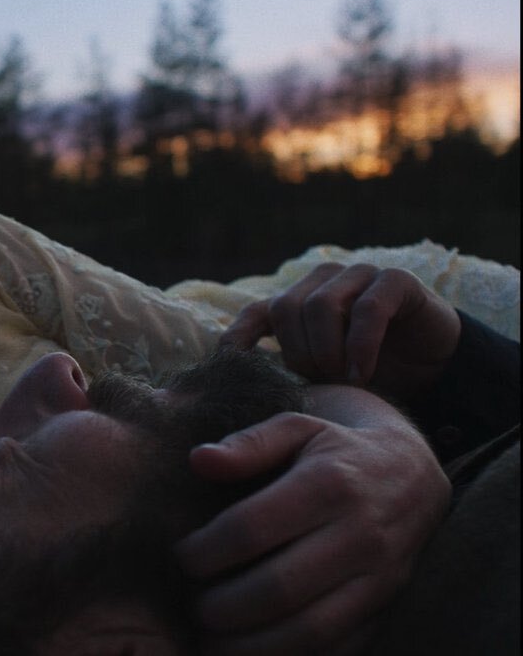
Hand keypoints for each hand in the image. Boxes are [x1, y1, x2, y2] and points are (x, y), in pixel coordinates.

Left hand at [176, 388, 449, 654]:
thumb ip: (248, 443)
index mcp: (329, 483)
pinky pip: (340, 647)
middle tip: (193, 608)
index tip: (181, 558)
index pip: (252, 528)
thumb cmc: (336, 451)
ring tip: (212, 644)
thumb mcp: (297, 428)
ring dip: (253, 647)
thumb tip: (199, 461)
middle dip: (224, 606)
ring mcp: (380, 577)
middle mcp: (360, 534)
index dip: (206, 550)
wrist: (415, 477)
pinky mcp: (387, 607)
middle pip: (279, 587)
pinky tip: (253, 652)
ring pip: (311, 629)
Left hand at [219, 263, 460, 397]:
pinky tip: (363, 372)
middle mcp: (323, 282)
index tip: (230, 368)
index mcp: (299, 300)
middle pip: (286, 309)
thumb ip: (290, 372)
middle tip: (320, 382)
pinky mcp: (394, 280)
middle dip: (298, 353)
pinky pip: (367, 308)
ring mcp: (358, 275)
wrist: (435, 367)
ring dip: (327, 350)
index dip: (239, 337)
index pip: (257, 312)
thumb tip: (240, 390)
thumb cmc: (371, 373)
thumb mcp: (323, 377)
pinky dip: (360, 345)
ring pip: (321, 306)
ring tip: (344, 379)